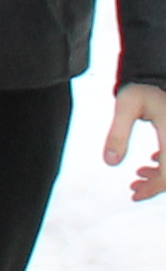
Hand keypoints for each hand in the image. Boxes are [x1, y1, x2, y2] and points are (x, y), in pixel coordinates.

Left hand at [102, 82, 165, 201]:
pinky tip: (152, 161)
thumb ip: (117, 133)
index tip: (135, 195)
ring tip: (138, 176)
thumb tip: (110, 161)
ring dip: (160, 175)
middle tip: (134, 188)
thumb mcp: (125, 105)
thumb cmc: (143, 88)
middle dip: (155, 185)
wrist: (158, 75)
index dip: (153, 188)